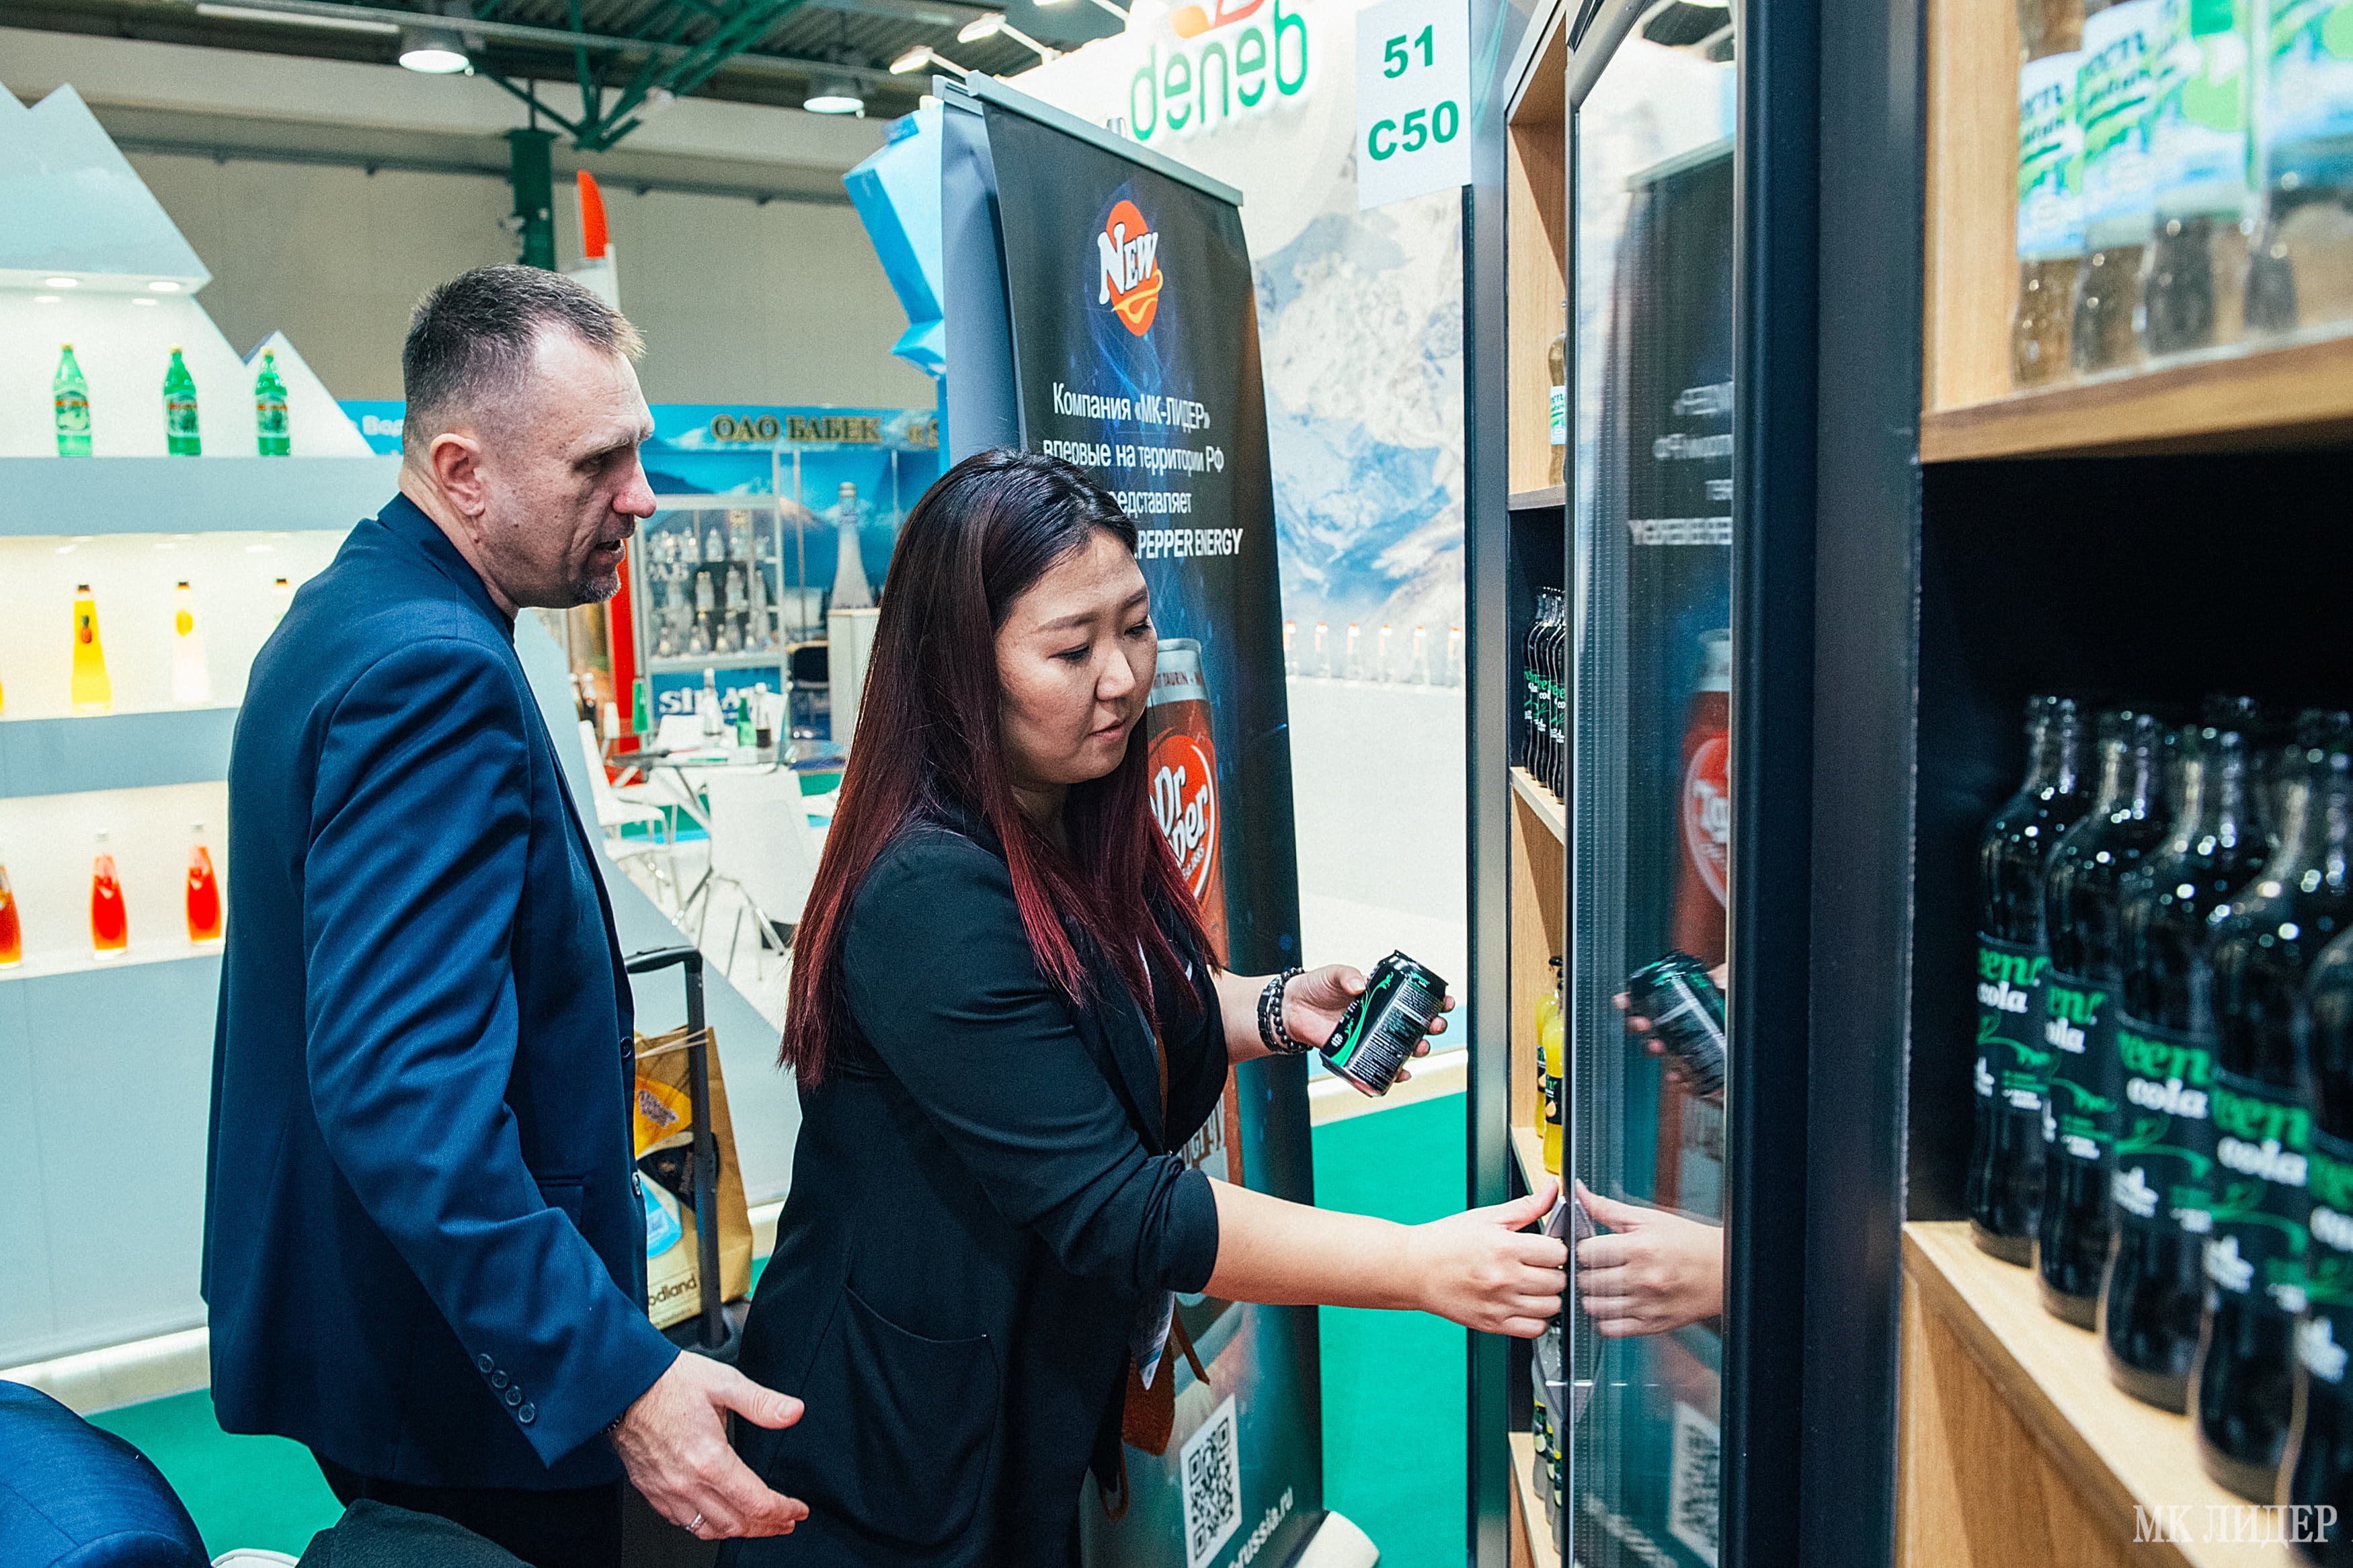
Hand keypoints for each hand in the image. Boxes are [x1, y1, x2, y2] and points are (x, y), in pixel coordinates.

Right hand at [610, 1351, 809, 1540]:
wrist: (622, 1386)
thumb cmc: (668, 1383)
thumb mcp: (724, 1383)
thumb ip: (761, 1403)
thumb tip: (793, 1412)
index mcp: (710, 1460)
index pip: (757, 1503)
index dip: (784, 1511)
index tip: (798, 1510)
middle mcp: (687, 1483)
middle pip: (737, 1523)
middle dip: (768, 1526)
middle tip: (786, 1521)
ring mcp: (667, 1491)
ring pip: (710, 1529)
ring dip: (740, 1531)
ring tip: (758, 1525)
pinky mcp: (651, 1491)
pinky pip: (683, 1523)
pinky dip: (707, 1527)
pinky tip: (718, 1518)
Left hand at [1286, 964, 1454, 1092]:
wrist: (1292, 1008)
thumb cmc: (1315, 987)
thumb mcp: (1333, 974)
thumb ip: (1347, 975)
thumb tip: (1359, 985)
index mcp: (1380, 995)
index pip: (1414, 997)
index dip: (1433, 1000)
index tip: (1445, 1002)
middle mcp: (1380, 1016)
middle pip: (1415, 1024)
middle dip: (1432, 1026)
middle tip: (1436, 1025)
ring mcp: (1371, 1035)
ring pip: (1403, 1045)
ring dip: (1417, 1049)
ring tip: (1421, 1047)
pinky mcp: (1358, 1052)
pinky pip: (1380, 1065)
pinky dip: (1394, 1072)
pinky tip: (1403, 1073)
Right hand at [1400, 1180, 1567, 1336]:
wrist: (1413, 1269)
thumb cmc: (1445, 1242)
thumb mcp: (1486, 1217)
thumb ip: (1526, 1206)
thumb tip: (1554, 1190)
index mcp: (1505, 1247)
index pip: (1558, 1253)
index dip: (1556, 1249)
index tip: (1546, 1249)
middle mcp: (1504, 1278)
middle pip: (1559, 1280)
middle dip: (1553, 1271)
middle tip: (1539, 1266)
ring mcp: (1499, 1304)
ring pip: (1552, 1306)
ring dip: (1548, 1295)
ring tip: (1533, 1285)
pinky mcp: (1493, 1324)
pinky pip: (1535, 1329)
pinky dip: (1537, 1318)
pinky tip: (1526, 1304)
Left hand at [1574, 1183, 1723, 1337]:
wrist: (1725, 1269)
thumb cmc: (1690, 1242)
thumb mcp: (1649, 1218)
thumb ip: (1609, 1208)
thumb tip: (1580, 1193)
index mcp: (1639, 1248)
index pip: (1586, 1253)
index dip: (1583, 1249)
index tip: (1589, 1249)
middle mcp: (1641, 1278)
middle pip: (1587, 1280)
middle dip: (1585, 1272)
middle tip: (1594, 1267)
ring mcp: (1646, 1305)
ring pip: (1594, 1307)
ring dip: (1591, 1296)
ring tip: (1601, 1286)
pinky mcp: (1653, 1324)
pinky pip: (1612, 1329)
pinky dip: (1605, 1319)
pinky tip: (1612, 1305)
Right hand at [1616, 963, 1727, 1098]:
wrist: (1760, 1025)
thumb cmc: (1738, 999)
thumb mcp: (1730, 981)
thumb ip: (1722, 977)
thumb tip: (1718, 979)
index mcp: (1683, 999)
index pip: (1651, 997)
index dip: (1632, 999)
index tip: (1622, 1001)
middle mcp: (1681, 1022)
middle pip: (1650, 1024)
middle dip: (1639, 1025)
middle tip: (1642, 1024)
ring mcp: (1688, 1043)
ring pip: (1662, 1048)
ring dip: (1654, 1049)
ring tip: (1658, 1047)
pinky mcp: (1698, 1063)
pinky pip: (1682, 1071)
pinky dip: (1677, 1074)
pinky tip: (1677, 1074)